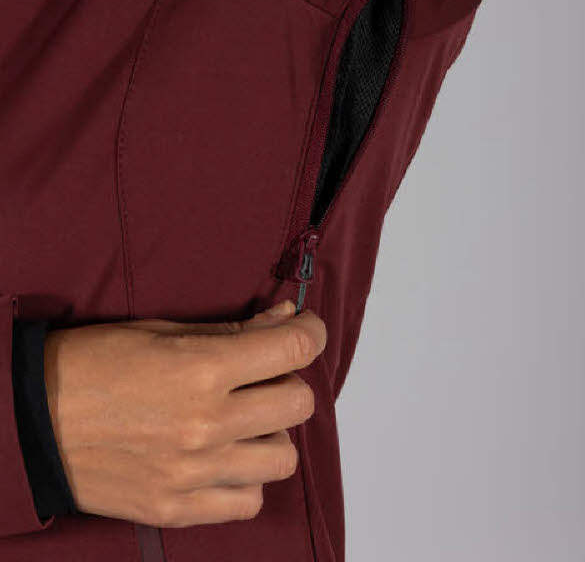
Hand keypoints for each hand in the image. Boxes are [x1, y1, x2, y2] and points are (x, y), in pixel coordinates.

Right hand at [43, 300, 325, 527]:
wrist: (33, 420)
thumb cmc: (95, 363)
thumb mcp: (164, 330)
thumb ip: (232, 330)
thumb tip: (285, 318)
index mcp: (202, 369)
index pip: (292, 349)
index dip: (310, 332)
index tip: (306, 328)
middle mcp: (206, 424)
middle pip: (298, 403)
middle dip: (289, 380)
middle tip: (266, 373)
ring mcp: (193, 473)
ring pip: (282, 456)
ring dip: (271, 432)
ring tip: (244, 419)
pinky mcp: (176, 508)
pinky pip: (248, 500)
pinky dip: (246, 478)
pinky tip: (224, 457)